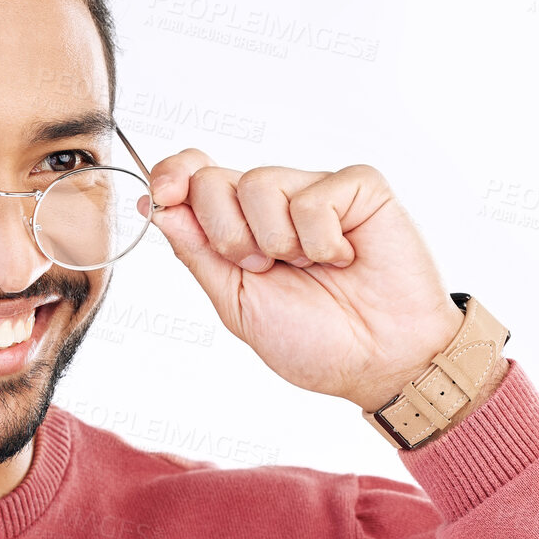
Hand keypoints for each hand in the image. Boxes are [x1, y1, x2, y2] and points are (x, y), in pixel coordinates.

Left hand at [144, 151, 465, 410]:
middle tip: (265, 268)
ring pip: (260, 182)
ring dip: (278, 242)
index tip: (164, 195)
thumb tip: (157, 208)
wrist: (381, 362)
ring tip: (310, 267)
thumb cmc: (317, 341)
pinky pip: (314, 195)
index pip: (194, 178)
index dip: (173, 176)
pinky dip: (322, 239)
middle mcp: (274, 203)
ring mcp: (316, 190)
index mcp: (240, 228)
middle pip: (215, 179)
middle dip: (227, 234)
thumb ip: (198, 254)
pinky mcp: (359, 187)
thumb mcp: (238, 304)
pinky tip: (345, 258)